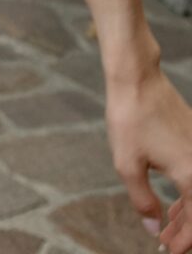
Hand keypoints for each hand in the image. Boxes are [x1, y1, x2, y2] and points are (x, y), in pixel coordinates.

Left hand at [107, 63, 191, 250]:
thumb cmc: (130, 118)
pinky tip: (174, 203)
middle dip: (187, 231)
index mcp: (190, 174)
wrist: (136, 77)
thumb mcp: (128, 165)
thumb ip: (143, 201)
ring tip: (169, 228)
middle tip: (168, 244)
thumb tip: (155, 227)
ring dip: (188, 214)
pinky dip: (189, 194)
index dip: (184, 241)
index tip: (169, 251)